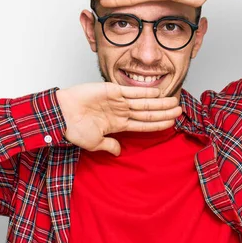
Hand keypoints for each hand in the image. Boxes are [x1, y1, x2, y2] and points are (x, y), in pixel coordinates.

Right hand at [56, 83, 181, 155]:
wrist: (61, 114)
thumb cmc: (74, 129)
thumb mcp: (94, 143)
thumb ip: (109, 146)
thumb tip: (119, 152)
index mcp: (118, 125)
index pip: (143, 124)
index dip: (158, 124)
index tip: (172, 123)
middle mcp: (121, 112)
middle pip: (148, 112)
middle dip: (164, 112)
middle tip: (180, 110)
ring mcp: (118, 101)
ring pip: (144, 102)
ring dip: (160, 102)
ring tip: (174, 102)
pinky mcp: (111, 90)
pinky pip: (132, 91)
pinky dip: (145, 92)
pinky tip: (158, 93)